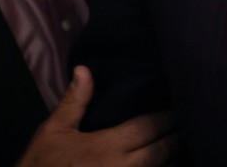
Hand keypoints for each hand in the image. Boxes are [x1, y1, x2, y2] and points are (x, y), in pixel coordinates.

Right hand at [17, 66, 177, 166]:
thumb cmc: (41, 165)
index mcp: (107, 146)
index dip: (167, 118)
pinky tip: (161, 165)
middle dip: (174, 138)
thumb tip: (84, 69)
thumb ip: (75, 101)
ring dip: (170, 159)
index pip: (149, 127)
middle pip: (161, 151)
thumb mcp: (53, 131)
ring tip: (178, 146)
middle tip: (185, 125)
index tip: (179, 108)